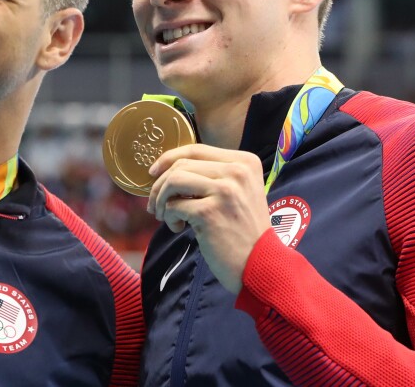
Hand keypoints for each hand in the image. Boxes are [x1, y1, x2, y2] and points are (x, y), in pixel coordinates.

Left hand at [147, 144, 269, 293]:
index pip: (196, 149)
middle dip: (160, 184)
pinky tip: (178, 227)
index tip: (153, 172)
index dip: (169, 158)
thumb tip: (169, 168)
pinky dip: (169, 217)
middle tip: (156, 204)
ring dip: (160, 199)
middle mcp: (237, 171)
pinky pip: (173, 206)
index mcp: (245, 162)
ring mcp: (225, 191)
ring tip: (165, 215)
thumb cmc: (244, 231)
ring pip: (174, 181)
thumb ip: (214, 176)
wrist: (261, 265)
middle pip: (181, 165)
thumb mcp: (239, 193)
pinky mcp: (210, 212)